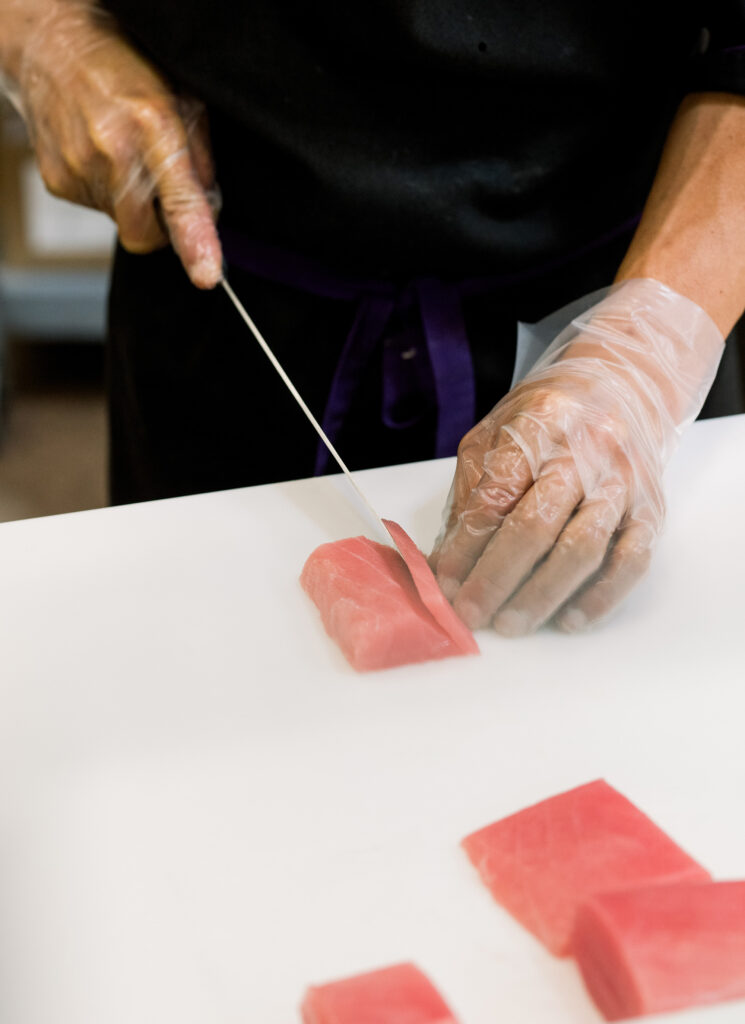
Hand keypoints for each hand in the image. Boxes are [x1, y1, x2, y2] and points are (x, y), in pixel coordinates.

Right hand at [2, 0, 220, 287]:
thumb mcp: (183, 102)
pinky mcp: (56, 180)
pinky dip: (105, 193)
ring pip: (121, 222)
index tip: (207, 274)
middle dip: (159, 227)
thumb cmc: (125, 71)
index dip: (195, 241)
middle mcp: (113, 150)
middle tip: (159, 192)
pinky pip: (95, 208)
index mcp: (154, 125)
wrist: (53, 48)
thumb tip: (210, 213)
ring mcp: (78, 167)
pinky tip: (101, 157)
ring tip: (124, 156)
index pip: (180, 199)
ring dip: (131, 203)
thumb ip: (202, 162)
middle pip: (145, 234)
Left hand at [430, 279, 723, 634]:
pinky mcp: (651, 509)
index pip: (496, 495)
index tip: (445, 584)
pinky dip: (600, 597)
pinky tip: (568, 619)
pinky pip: (630, 562)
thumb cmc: (548, 419)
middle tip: (471, 613)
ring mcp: (623, 481)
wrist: (625, 386)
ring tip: (510, 623)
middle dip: (497, 578)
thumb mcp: (495, 434)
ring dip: (542, 595)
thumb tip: (446, 560)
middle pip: (537, 525)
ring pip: (582, 548)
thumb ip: (471, 491)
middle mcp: (587, 449)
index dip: (466, 546)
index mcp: (539, 423)